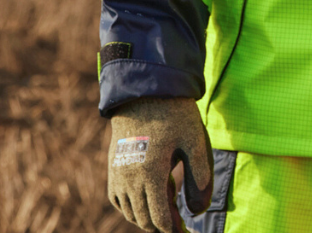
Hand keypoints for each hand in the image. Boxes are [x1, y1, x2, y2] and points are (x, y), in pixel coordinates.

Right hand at [106, 96, 211, 232]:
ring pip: (130, 212)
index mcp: (151, 174)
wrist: (143, 92)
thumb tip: (198, 210)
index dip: (174, 229)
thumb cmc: (173, 114)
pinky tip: (148, 202)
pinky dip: (132, 208)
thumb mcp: (194, 140)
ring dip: (148, 218)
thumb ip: (199, 176)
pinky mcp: (113, 169)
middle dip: (162, 226)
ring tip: (169, 213)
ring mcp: (117, 175)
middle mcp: (129, 180)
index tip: (186, 231)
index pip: (160, 218)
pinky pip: (119, 200)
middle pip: (144, 219)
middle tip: (180, 225)